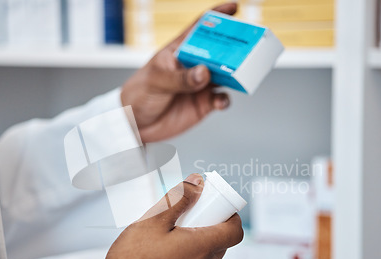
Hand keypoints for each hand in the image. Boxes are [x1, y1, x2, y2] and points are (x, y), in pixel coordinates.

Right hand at [101, 173, 242, 258]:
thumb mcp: (153, 221)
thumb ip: (179, 199)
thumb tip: (197, 182)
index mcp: (201, 248)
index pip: (234, 231)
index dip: (231, 218)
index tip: (219, 211)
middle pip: (218, 246)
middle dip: (207, 232)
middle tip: (185, 224)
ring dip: (195, 253)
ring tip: (168, 247)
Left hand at [120, 3, 237, 142]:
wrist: (135, 125)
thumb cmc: (139, 94)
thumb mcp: (156, 81)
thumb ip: (180, 78)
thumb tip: (204, 73)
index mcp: (180, 50)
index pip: (200, 28)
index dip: (217, 16)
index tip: (234, 8)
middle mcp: (194, 65)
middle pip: (220, 51)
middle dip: (234, 49)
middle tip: (245, 50)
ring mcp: (201, 85)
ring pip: (226, 75)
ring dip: (235, 75)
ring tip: (238, 77)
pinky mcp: (204, 104)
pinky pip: (222, 99)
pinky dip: (225, 100)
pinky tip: (220, 102)